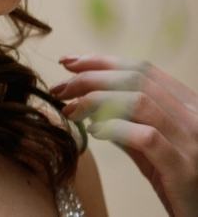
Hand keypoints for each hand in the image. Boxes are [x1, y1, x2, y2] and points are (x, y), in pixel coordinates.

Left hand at [50, 54, 197, 216]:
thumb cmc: (178, 183)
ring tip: (71, 110)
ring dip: (95, 99)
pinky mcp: (185, 168)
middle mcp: (194, 116)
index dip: (100, 61)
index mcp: (188, 105)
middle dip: (90, 77)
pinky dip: (114, 128)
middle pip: (135, 79)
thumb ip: (126, 120)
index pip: (140, 69)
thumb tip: (88, 97)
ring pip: (138, 101)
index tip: (68, 62)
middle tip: (60, 88)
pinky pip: (146, 137)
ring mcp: (192, 142)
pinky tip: (94, 132)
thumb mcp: (151, 147)